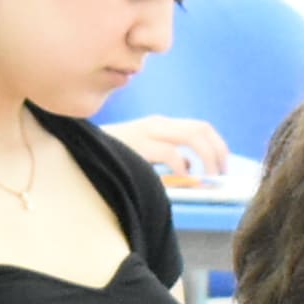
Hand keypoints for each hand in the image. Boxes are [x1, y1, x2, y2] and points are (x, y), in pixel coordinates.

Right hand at [109, 112, 233, 178]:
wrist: (79, 154)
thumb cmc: (112, 161)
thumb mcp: (145, 157)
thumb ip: (170, 161)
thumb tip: (194, 172)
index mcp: (159, 125)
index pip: (199, 127)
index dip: (218, 145)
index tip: (223, 166)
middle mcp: (156, 124)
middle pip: (201, 129)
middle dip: (218, 151)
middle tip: (222, 174)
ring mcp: (147, 132)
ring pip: (192, 136)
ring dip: (208, 157)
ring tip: (210, 177)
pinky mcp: (138, 145)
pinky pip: (171, 154)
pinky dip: (183, 167)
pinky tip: (184, 179)